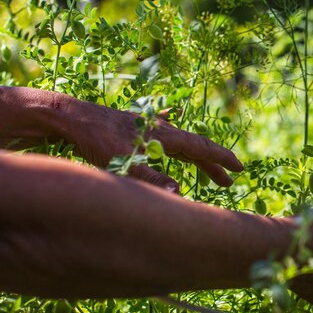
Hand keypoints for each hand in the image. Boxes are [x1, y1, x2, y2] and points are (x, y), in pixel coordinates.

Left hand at [61, 98, 242, 191]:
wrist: (72, 117)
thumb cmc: (98, 141)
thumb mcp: (125, 163)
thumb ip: (153, 178)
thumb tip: (179, 195)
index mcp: (165, 137)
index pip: (202, 148)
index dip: (222, 159)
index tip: (239, 168)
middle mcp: (162, 130)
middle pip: (195, 148)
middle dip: (213, 164)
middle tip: (228, 180)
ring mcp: (150, 127)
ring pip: (181, 144)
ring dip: (196, 157)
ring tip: (207, 169)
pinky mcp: (136, 127)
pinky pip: (164, 131)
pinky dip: (173, 133)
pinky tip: (174, 118)